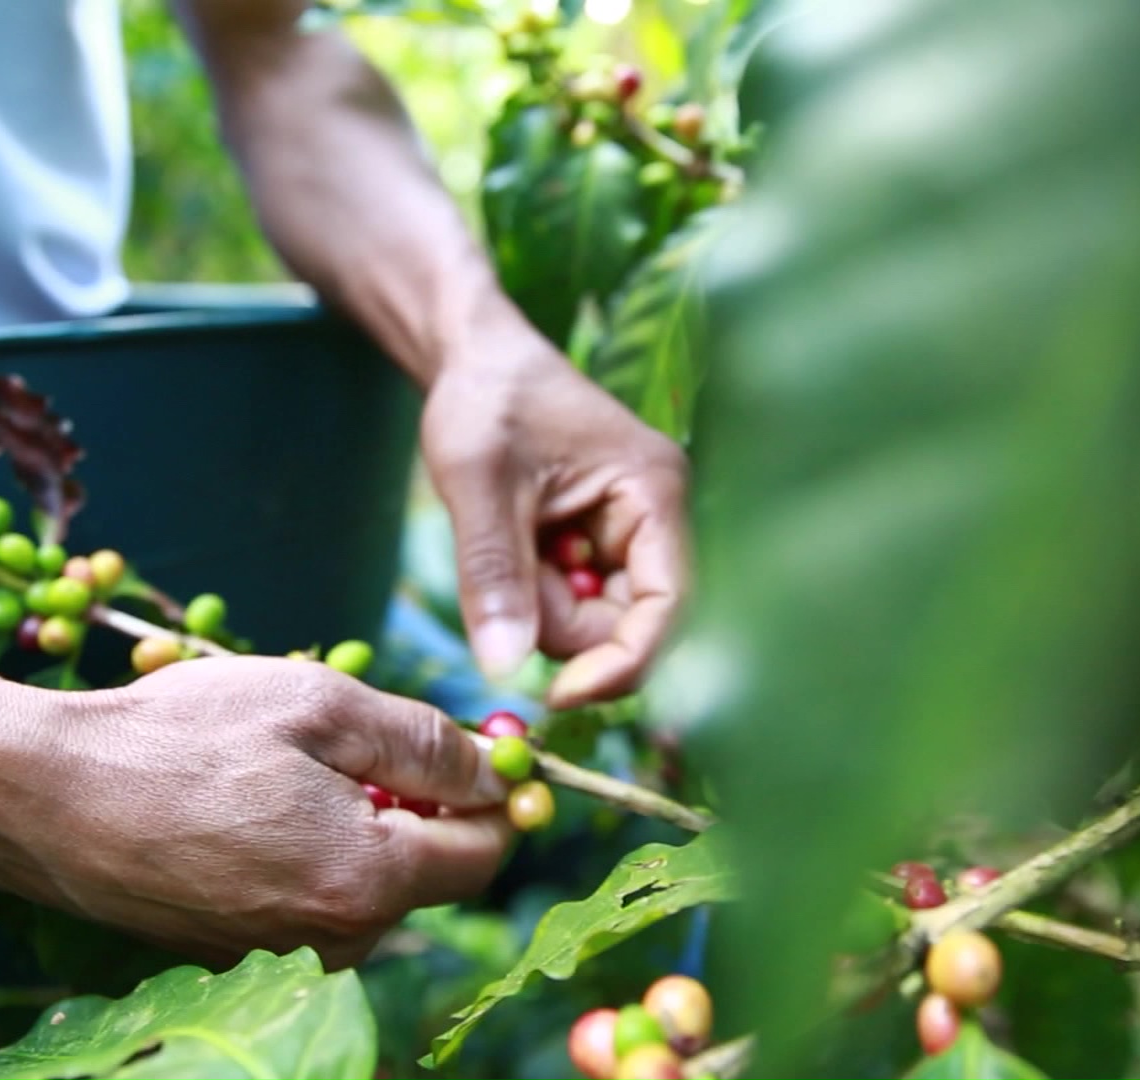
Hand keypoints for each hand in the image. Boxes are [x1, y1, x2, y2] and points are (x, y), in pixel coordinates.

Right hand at [0, 657, 511, 969]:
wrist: (39, 795)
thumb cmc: (178, 737)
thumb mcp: (319, 705)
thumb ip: (424, 742)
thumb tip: (501, 772)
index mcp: (366, 882)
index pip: (484, 851)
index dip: (492, 791)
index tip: (472, 742)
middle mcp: (331, 940)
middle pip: (426, 873)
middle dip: (414, 804)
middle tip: (350, 737)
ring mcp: (276, 955)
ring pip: (364, 886)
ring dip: (354, 826)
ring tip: (278, 767)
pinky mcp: (230, 953)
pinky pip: (304, 897)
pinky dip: (300, 849)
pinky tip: (242, 804)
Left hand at [421, 335, 689, 707]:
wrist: (472, 355)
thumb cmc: (483, 399)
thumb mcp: (477, 483)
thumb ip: (493, 574)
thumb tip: (503, 668)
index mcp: (653, 493)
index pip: (666, 607)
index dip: (621, 663)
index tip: (557, 695)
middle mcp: (656, 517)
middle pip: (628, 622)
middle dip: (562, 624)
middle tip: (503, 577)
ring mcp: (628, 532)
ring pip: (594, 618)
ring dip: (541, 605)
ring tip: (503, 538)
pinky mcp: (597, 543)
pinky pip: (573, 599)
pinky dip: (534, 591)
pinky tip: (513, 541)